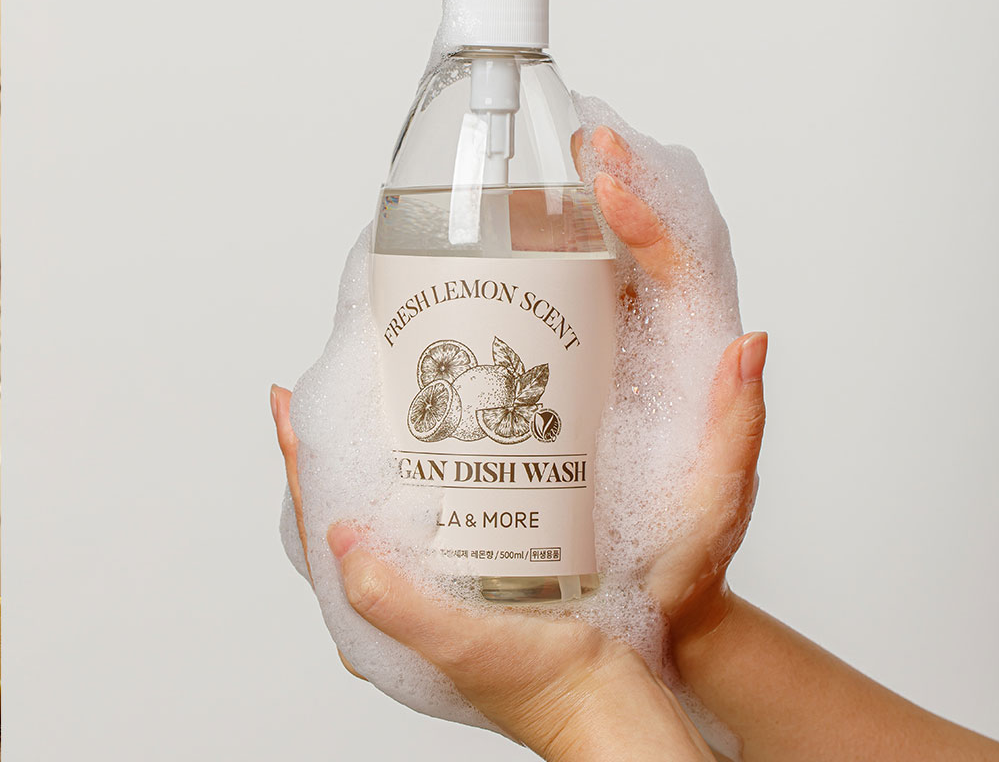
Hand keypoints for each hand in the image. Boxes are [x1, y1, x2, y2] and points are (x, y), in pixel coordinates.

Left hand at [272, 387, 713, 761]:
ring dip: (376, 460)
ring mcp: (443, 585)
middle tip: (322, 399)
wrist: (609, 702)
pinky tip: (443, 446)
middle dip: (329, 456)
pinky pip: (443, 515)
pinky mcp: (483, 573)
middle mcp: (404, 603)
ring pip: (392, 512)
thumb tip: (338, 536)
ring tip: (371, 409)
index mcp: (382, 625)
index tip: (287, 410)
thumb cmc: (542, 687)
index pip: (321, 534)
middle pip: (347, 515)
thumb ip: (393, 602)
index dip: (300, 469)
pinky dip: (431, 475)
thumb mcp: (459, 644)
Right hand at [578, 126, 766, 646]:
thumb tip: (751, 341)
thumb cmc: (686, 552)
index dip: (646, 214)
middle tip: (580, 140)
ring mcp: (617, 356)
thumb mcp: (721, 499)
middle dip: (614, 184)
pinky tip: (510, 249)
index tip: (606, 179)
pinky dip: (545, 266)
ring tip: (542, 172)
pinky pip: (568, 307)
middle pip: (640, 247)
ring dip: (574, 213)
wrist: (644, 592)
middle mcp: (657, 346)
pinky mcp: (579, 377)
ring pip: (601, 266)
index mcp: (696, 361)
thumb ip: (741, 427)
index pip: (678, 264)